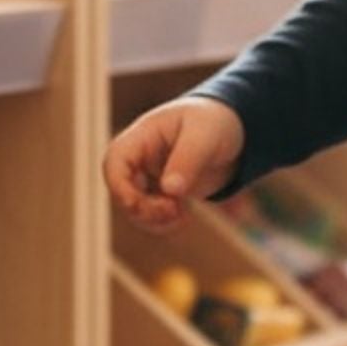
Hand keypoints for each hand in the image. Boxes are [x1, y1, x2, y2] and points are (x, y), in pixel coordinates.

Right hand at [104, 96, 245, 230]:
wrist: (231, 130)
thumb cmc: (214, 122)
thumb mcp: (205, 136)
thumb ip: (187, 160)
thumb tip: (170, 190)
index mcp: (143, 135)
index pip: (115, 160)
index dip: (118, 186)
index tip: (137, 204)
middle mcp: (141, 157)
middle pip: (120, 189)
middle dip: (141, 208)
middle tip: (173, 210)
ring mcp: (149, 176)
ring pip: (133, 207)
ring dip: (152, 220)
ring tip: (181, 216)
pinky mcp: (162, 192)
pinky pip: (151, 214)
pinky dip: (163, 223)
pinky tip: (185, 218)